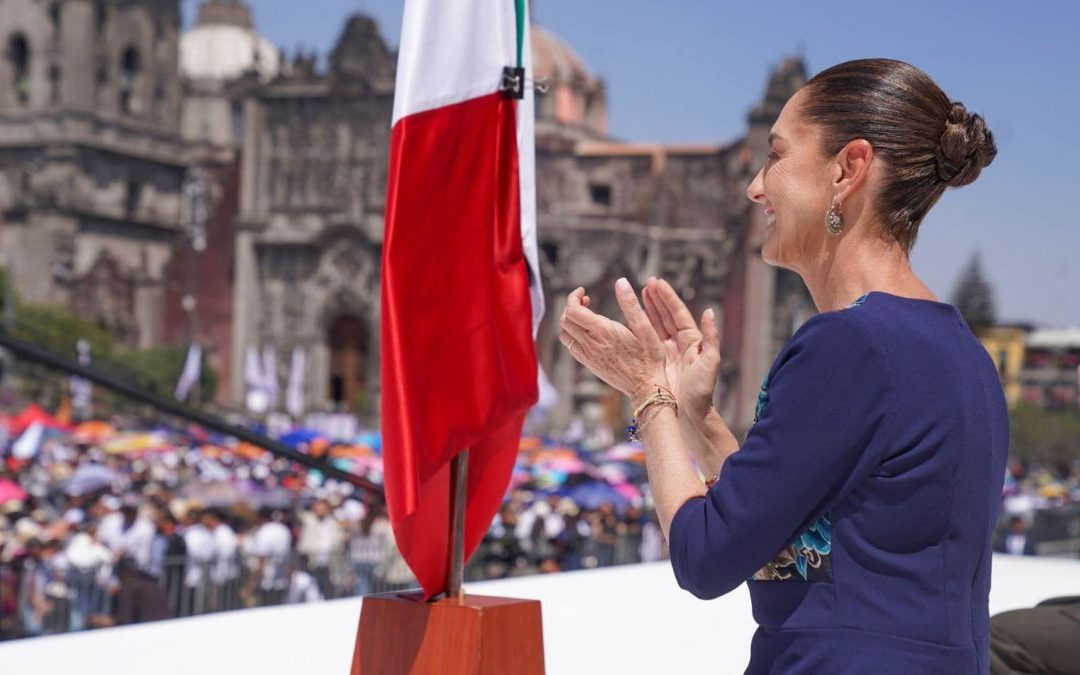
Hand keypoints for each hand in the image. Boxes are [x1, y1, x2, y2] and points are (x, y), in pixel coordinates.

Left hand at [559, 278, 667, 403]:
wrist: (646, 387)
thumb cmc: (649, 358)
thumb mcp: (645, 328)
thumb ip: (630, 304)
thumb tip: (621, 281)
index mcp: (603, 332)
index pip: (573, 310)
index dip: (573, 296)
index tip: (583, 291)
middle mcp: (591, 344)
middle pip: (565, 320)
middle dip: (571, 306)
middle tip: (586, 300)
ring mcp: (588, 356)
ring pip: (565, 334)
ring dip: (571, 321)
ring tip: (587, 315)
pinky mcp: (589, 365)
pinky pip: (571, 346)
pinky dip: (574, 334)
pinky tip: (590, 333)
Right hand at [641, 278, 720, 416]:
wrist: (690, 414)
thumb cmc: (702, 390)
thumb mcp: (710, 362)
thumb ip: (711, 337)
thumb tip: (709, 312)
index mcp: (692, 341)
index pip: (678, 313)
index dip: (668, 298)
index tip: (657, 283)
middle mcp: (679, 343)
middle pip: (666, 315)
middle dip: (657, 299)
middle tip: (647, 282)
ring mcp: (667, 352)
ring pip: (656, 325)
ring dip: (649, 309)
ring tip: (640, 293)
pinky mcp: (657, 362)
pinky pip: (648, 341)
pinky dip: (641, 328)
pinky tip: (633, 318)